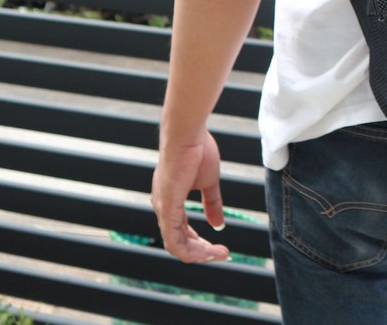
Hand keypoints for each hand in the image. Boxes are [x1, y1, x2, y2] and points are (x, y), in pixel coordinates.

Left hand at [151, 130, 230, 262]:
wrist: (188, 133)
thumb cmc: (197, 150)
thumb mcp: (209, 182)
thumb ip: (212, 203)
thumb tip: (218, 223)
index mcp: (171, 201)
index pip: (182, 231)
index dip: (199, 242)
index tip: (218, 246)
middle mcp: (163, 208)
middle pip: (179, 242)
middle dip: (201, 251)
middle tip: (222, 253)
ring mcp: (163, 209)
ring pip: (177, 245)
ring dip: (199, 254)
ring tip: (220, 253)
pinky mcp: (167, 207)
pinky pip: (174, 240)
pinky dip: (191, 250)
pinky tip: (208, 251)